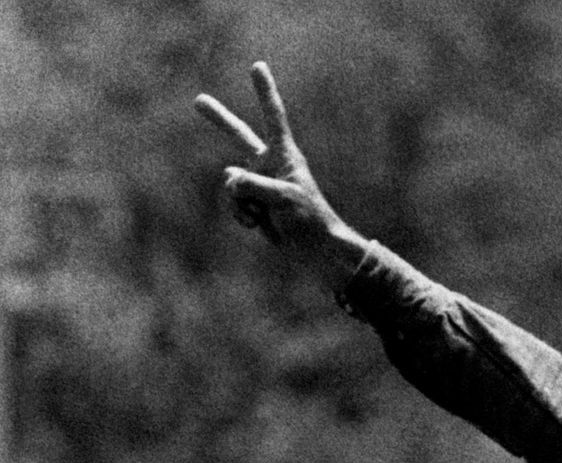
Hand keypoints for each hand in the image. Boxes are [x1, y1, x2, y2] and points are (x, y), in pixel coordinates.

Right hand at [195, 62, 367, 288]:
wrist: (315, 249)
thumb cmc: (308, 219)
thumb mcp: (282, 197)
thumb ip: (252, 185)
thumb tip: (230, 180)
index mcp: (284, 155)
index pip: (273, 117)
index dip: (264, 91)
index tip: (257, 66)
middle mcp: (269, 164)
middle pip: (239, 135)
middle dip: (219, 119)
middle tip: (198, 100)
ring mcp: (259, 183)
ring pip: (230, 182)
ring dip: (241, 202)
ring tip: (263, 214)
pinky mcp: (253, 203)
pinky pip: (234, 203)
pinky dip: (242, 216)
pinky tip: (260, 224)